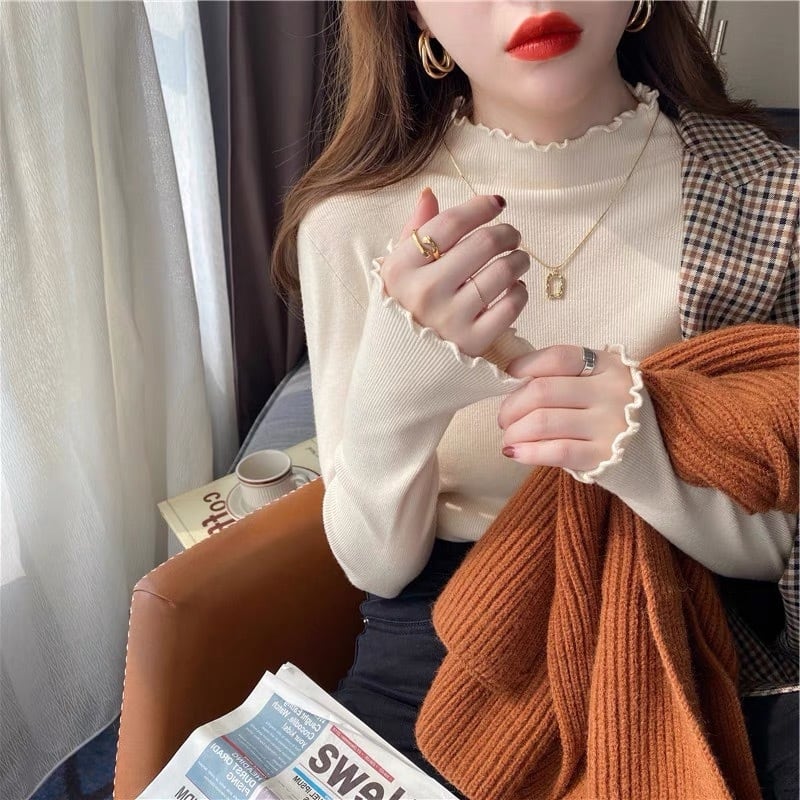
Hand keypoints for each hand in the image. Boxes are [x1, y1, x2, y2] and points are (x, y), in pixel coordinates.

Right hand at [379, 188, 529, 356]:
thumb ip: (414, 232)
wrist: (398, 369)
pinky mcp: (473, 342)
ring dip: (519, 259)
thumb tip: (430, 194)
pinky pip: (511, 305)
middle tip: (512, 236)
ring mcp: (450, 318)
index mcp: (401, 267)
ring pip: (503, 271)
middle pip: (483, 243)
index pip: (450, 223)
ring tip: (517, 260)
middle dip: (507, 232)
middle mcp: (424, 291)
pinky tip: (514, 288)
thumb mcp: (397, 271)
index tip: (497, 204)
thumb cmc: (402, 310)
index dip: (480, 207)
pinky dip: (520, 291)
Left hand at [497, 345, 633, 471]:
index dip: (525, 365)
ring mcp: (610, 425)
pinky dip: (528, 452)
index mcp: (608, 366)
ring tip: (508, 437)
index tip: (510, 377)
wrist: (657, 451)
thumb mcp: (600, 382)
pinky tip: (514, 453)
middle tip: (504, 418)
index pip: (558, 357)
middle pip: (543, 391)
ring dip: (514, 431)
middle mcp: (611, 392)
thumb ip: (565, 377)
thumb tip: (513, 383)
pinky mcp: (604, 456)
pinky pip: (556, 451)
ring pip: (543, 422)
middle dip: (512, 406)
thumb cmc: (613, 413)